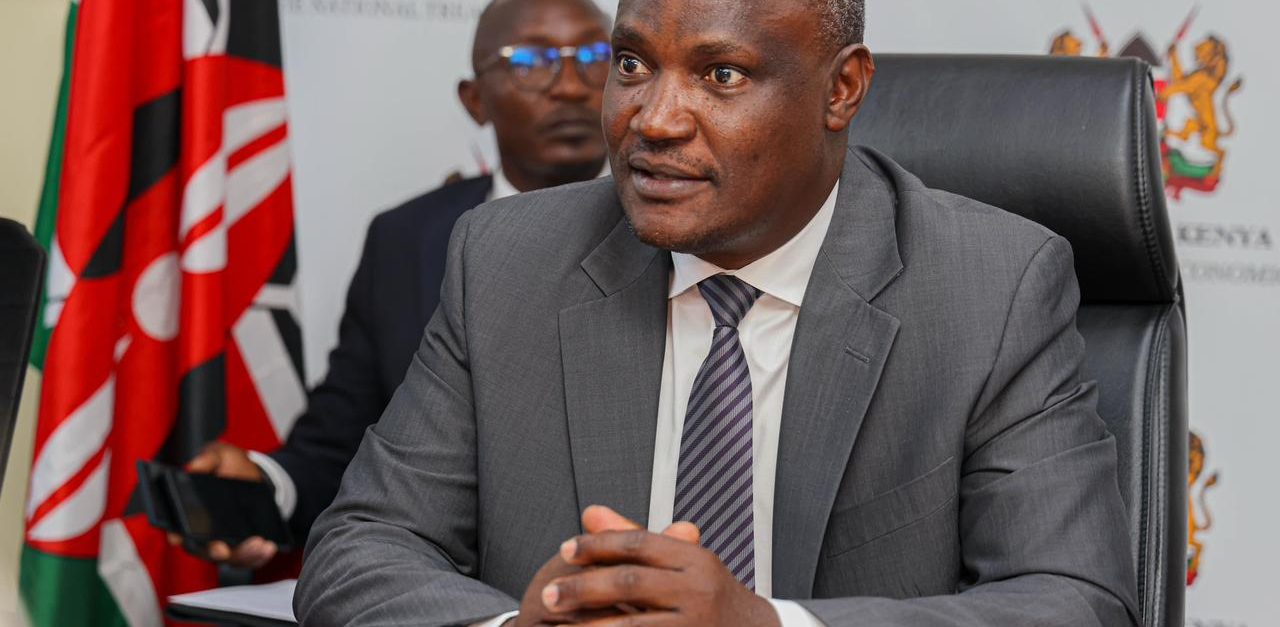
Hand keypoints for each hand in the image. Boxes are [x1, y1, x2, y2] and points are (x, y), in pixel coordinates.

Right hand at [166, 442, 277, 568]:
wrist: (257, 477)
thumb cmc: (231, 467)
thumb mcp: (220, 455)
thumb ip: (207, 459)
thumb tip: (193, 467)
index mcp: (188, 512)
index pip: (175, 527)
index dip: (174, 533)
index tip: (178, 537)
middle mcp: (202, 533)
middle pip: (201, 549)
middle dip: (211, 551)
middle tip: (223, 549)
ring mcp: (222, 543)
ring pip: (228, 558)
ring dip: (242, 555)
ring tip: (258, 544)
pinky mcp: (242, 548)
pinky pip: (248, 559)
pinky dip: (258, 557)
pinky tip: (269, 547)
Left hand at [540, 506, 778, 626]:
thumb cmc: (712, 598)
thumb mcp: (683, 563)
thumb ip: (634, 538)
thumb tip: (590, 514)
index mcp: (695, 559)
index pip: (639, 543)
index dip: (598, 544)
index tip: (566, 549)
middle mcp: (697, 589)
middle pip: (629, 582)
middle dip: (583, 588)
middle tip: (549, 594)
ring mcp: (694, 624)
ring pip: (630, 624)